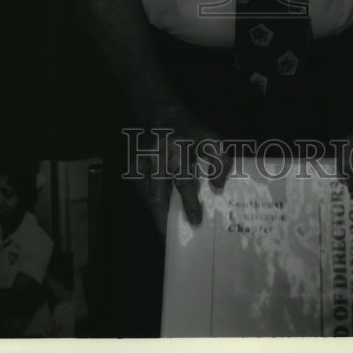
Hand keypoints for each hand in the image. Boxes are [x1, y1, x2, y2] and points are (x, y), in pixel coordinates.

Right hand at [132, 102, 231, 235]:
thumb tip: (218, 185)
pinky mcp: (133, 169)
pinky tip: (162, 215)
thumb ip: (219, 159)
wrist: (161, 115)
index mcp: (176, 147)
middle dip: (164, 219)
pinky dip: (152, 206)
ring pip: (148, 198)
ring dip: (158, 216)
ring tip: (168, 232)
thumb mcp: (208, 138)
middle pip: (157, 196)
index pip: (182, 179)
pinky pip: (143, 194)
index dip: (189, 201)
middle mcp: (155, 156)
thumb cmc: (188, 132)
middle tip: (173, 237)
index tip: (196, 219)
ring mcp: (141, 163)